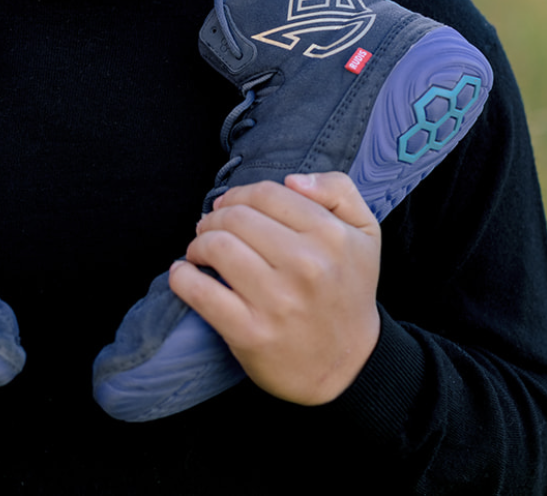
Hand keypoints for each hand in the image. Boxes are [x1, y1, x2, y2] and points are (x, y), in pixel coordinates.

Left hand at [169, 171, 382, 404]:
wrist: (348, 366)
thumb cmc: (347, 292)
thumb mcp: (364, 235)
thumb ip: (338, 191)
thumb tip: (293, 180)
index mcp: (331, 236)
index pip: (267, 193)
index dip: (239, 195)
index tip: (229, 206)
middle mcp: (306, 265)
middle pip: (236, 217)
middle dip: (215, 218)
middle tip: (211, 229)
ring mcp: (277, 300)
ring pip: (216, 246)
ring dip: (198, 244)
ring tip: (200, 252)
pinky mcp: (250, 331)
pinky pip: (200, 291)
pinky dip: (182, 277)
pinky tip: (184, 274)